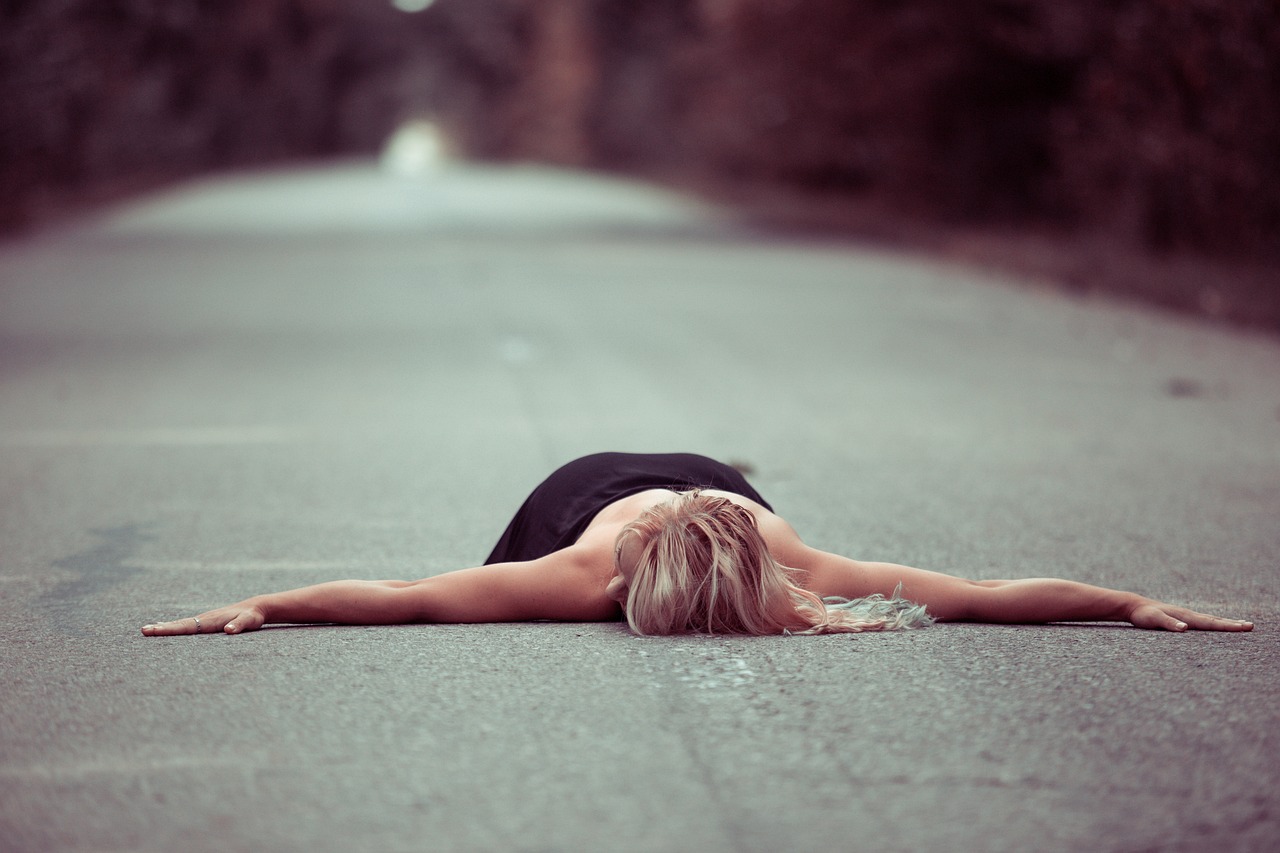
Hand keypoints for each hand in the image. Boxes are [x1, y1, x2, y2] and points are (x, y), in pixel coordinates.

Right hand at [141, 602, 264, 635]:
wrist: (256, 607)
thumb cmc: (253, 616)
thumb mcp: (250, 621)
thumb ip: (240, 625)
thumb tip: (229, 630)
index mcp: (211, 620)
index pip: (186, 627)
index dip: (169, 629)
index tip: (153, 630)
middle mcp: (204, 619)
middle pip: (179, 625)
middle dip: (161, 628)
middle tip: (143, 631)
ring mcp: (204, 620)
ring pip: (181, 625)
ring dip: (165, 627)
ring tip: (148, 630)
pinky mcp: (206, 622)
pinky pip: (187, 626)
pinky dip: (174, 627)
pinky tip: (166, 627)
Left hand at [1125, 599, 1253, 631]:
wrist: (1133, 605)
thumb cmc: (1143, 614)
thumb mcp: (1154, 620)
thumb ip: (1168, 624)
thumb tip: (1185, 628)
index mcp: (1186, 616)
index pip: (1211, 623)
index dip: (1228, 626)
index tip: (1245, 627)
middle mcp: (1188, 615)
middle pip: (1215, 620)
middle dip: (1233, 624)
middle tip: (1251, 626)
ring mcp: (1185, 616)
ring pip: (1210, 620)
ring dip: (1225, 622)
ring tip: (1239, 625)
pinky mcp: (1181, 618)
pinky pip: (1202, 622)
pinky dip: (1213, 623)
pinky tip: (1215, 625)